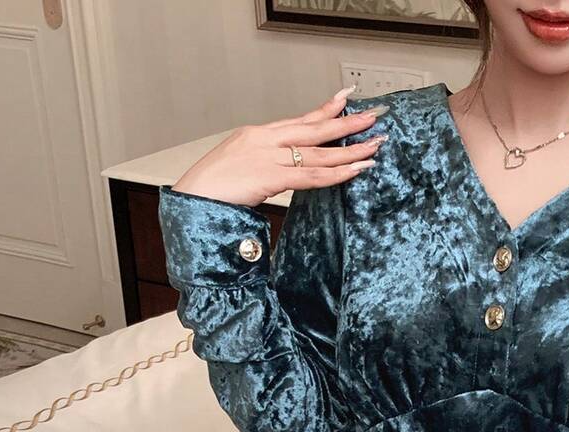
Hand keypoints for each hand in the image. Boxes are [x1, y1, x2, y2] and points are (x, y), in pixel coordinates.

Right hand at [169, 89, 386, 207]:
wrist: (193, 196)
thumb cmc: (211, 188)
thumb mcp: (238, 167)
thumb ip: (262, 166)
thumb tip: (279, 174)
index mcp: (258, 135)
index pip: (299, 120)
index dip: (325, 109)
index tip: (346, 99)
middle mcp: (266, 140)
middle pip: (314, 128)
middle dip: (347, 122)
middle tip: (374, 117)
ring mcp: (269, 157)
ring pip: (319, 152)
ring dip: (351, 150)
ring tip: (375, 146)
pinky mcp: (271, 177)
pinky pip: (312, 176)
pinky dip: (337, 173)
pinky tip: (356, 169)